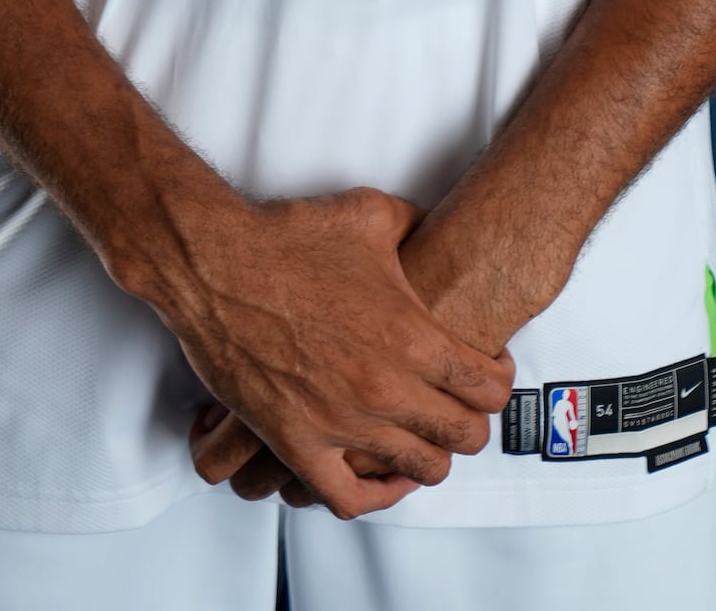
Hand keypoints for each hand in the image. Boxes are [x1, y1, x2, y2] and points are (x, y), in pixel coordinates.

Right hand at [175, 187, 515, 519]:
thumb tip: (434, 229)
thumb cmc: (289, 237)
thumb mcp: (372, 214)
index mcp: (412, 336)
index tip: (489, 368)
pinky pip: (346, 499)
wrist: (216, 262)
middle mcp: (384, 389)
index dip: (499, 379)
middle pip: (464, 436)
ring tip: (426, 434)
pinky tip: (381, 476)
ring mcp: (340, 423)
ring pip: (418, 470)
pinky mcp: (295, 443)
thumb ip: (417, 226)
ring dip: (431, 455)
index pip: (489, 389)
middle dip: (473, 420)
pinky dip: (373, 495)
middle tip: (463, 403)